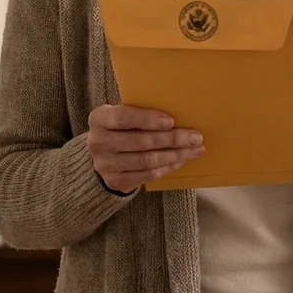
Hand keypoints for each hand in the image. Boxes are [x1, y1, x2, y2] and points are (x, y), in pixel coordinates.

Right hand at [86, 104, 204, 193]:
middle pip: (139, 142)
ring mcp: (104, 165)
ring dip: (175, 155)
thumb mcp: (125, 113)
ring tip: (194, 149)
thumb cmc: (123, 126)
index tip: (171, 121)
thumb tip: (182, 111)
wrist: (106, 153)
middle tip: (195, 137)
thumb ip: (143, 111)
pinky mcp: (115, 181)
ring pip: (146, 161)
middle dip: (171, 139)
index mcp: (99, 118)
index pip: (122, 118)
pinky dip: (168, 167)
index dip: (147, 119)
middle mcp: (97, 142)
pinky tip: (181, 160)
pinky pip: (147, 175)